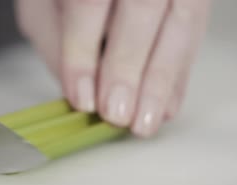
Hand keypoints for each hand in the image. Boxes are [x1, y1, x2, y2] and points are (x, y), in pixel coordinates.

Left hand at [15, 0, 210, 136]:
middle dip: (128, 66)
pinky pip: (195, 30)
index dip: (83, 51)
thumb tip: (83, 94)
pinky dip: (179, 73)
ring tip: (145, 120)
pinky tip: (165, 106)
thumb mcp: (41, 11)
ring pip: (181, 20)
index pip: (89, 2)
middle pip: (143, 6)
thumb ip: (58, 46)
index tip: (83, 97)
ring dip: (162, 78)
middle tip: (116, 112)